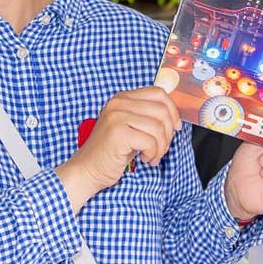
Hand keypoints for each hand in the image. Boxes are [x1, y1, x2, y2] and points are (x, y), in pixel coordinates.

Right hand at [56, 87, 178, 211]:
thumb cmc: (111, 152)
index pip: (158, 93)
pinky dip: (153, 153)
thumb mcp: (131, 127)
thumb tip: (174, 117)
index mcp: (122, 98)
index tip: (174, 127)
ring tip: (152, 156)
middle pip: (162, 110)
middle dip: (168, 133)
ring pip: (158, 127)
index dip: (172, 110)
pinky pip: (150, 141)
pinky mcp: (118, 133)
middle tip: (161, 147)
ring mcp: (117, 116)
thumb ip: (147, 117)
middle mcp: (118, 103)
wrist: (87, 170)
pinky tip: (144, 159)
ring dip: (161, 147)